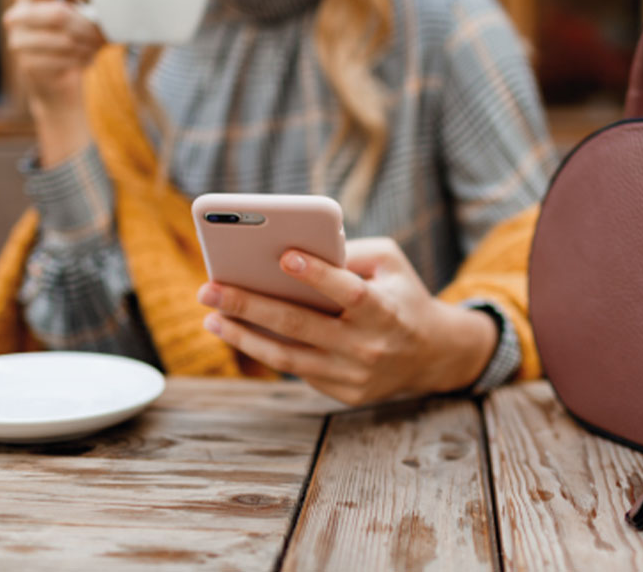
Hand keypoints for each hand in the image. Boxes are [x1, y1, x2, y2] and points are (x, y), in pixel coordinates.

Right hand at [3, 0, 104, 164]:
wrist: (56, 83)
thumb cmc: (73, 39)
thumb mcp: (79, 8)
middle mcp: (18, 14)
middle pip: (59, 13)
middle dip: (89, 26)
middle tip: (106, 33)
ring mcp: (19, 40)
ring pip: (65, 40)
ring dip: (89, 45)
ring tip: (97, 46)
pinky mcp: (28, 64)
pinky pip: (64, 60)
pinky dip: (82, 60)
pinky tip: (85, 59)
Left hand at [196, 238, 497, 405]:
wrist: (432, 354)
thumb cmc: (400, 295)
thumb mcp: (390, 264)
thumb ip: (349, 252)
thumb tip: (292, 250)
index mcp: (385, 310)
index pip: (349, 292)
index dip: (318, 274)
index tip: (283, 254)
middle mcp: (369, 346)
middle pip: (301, 325)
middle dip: (249, 305)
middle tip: (210, 288)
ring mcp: (354, 375)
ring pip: (288, 357)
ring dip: (243, 336)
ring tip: (211, 316)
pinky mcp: (343, 393)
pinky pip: (296, 370)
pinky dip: (264, 350)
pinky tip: (237, 331)